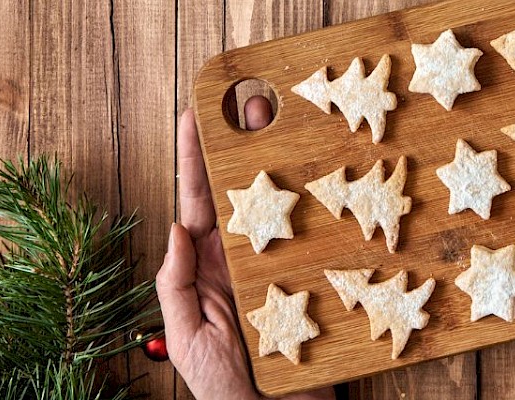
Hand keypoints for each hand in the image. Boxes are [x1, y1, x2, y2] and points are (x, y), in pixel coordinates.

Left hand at [159, 103, 332, 399]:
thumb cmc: (223, 392)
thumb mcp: (187, 339)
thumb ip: (175, 284)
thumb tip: (177, 226)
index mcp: (209, 269)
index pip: (199, 204)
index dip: (195, 159)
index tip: (195, 115)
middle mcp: (246, 264)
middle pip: (246, 195)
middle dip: (247, 147)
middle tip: (256, 103)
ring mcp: (283, 274)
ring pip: (287, 212)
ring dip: (290, 170)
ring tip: (294, 129)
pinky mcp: (317, 290)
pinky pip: (324, 249)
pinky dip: (331, 217)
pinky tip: (339, 186)